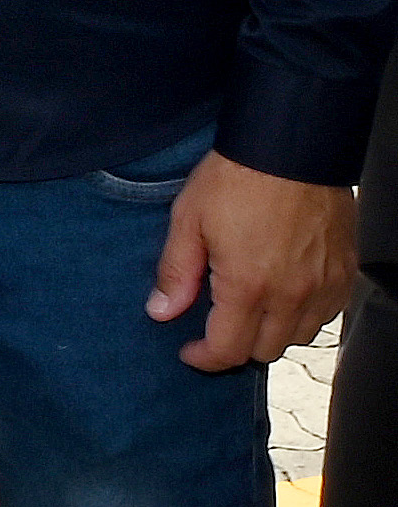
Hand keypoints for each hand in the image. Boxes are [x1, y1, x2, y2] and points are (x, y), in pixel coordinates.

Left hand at [152, 152, 353, 368]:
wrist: (290, 147)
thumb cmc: (237, 178)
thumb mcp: (188, 220)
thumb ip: (176, 272)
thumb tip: (161, 311)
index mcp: (248, 285)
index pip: (228, 349)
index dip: (204, 358)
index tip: (190, 352)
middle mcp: (292, 293)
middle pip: (265, 350)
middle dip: (236, 346)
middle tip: (217, 326)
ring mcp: (324, 285)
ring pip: (300, 336)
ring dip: (272, 332)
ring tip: (250, 309)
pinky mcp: (345, 272)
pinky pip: (327, 315)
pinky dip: (305, 315)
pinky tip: (285, 296)